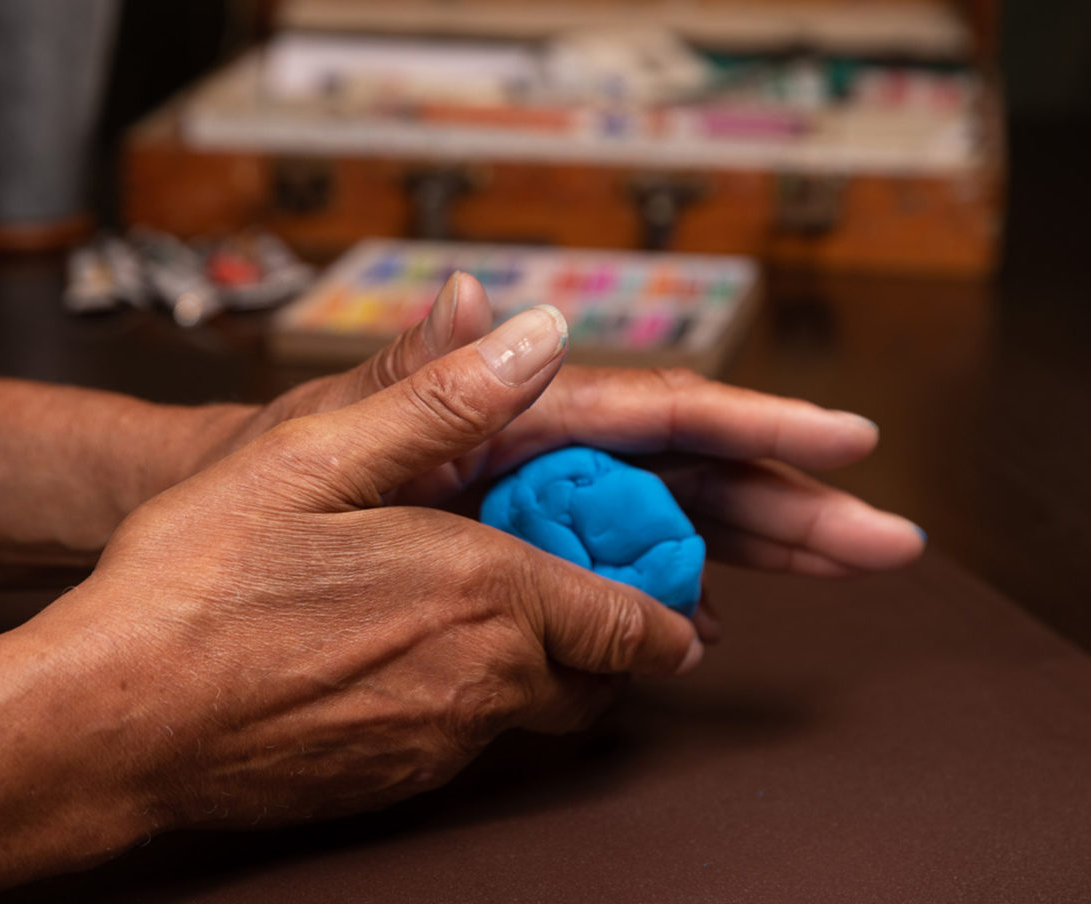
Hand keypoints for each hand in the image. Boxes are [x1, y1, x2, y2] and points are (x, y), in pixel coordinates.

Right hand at [25, 305, 699, 827]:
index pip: (631, 622)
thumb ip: (442, 398)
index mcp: (484, 592)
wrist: (113, 723)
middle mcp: (481, 681)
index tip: (675, 595)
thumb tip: (539, 335)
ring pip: (532, 713)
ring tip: (486, 614)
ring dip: (538, 669)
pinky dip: (467, 701)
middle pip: (599, 679)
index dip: (664, 609)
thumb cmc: (196, 586)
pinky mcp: (392, 784)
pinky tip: (402, 656)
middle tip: (591, 596)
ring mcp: (438, 744)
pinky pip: (465, 742)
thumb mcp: (315, 455)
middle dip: (612, 642)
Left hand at [199, 273, 924, 637]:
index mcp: (507, 414)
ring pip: (668, 526)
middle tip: (886, 541)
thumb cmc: (257, 491)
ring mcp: (527, 515)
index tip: (845, 442)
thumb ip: (417, 379)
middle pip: (690, 475)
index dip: (759, 428)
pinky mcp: (510, 572)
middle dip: (794, 504)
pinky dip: (667, 601)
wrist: (205, 572)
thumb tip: (506, 312)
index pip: (654, 415)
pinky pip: (607, 580)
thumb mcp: (323, 435)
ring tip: (846, 566)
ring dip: (759, 547)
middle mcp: (533, 456)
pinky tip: (708, 626)